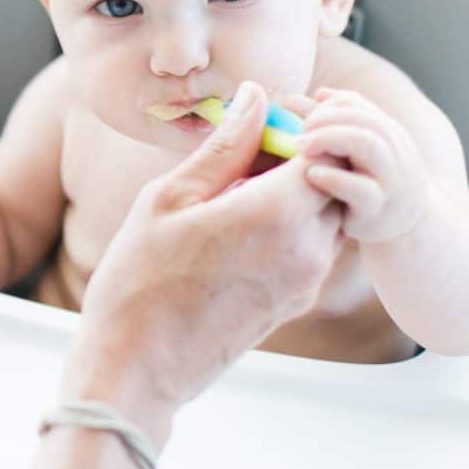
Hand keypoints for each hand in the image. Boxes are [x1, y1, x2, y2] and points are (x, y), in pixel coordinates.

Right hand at [74, 83, 341, 431]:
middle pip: (331, 181)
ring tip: (232, 195)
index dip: (295, 130)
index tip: (254, 130)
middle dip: (297, 161)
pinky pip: (311, 248)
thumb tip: (254, 98)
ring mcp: (305, 281)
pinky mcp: (295, 303)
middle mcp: (306, 248)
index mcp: (277, 213)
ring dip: (292, 196)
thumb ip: (223, 147)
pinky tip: (233, 231)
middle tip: (242, 158)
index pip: (322, 147)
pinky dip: (287, 228)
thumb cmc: (139, 284)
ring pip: (325, 216)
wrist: (137, 370)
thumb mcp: (169, 199)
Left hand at [292, 89, 431, 242]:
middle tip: (298, 132)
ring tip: (300, 147)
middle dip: (326, 120)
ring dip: (330, 139)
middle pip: (364, 120)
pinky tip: (311, 174)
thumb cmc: (367, 185)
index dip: (327, 106)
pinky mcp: (378, 210)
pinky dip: (333, 178)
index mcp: (387, 133)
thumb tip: (292, 99)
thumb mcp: (350, 155)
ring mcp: (391, 181)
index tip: (300, 115)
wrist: (403, 229)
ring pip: (369, 145)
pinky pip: (361, 189)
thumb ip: (323, 127)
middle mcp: (395, 152)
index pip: (358, 106)